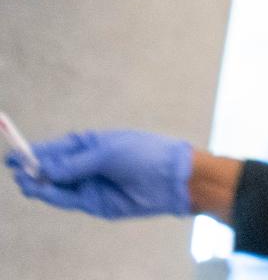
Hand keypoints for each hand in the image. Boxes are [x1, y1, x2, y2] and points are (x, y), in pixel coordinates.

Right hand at [9, 129, 192, 218]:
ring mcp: (90, 184)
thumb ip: (75, 163)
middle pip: (54, 168)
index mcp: (94, 144)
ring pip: (57, 186)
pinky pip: (68, 199)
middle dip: (34, 169)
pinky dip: (52, 196)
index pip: (59, 148)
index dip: (37, 151)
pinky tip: (40, 191)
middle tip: (17, 170)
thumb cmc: (145, 155)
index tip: (15, 155)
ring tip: (25, 182)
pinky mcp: (94, 203)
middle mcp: (89, 164)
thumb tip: (45, 170)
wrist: (172, 178)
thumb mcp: (108, 153)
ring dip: (40, 184)